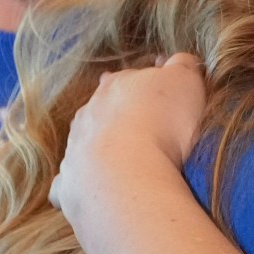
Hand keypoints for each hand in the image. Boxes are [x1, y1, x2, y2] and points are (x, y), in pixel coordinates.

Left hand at [51, 54, 209, 224]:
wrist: (127, 174)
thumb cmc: (162, 124)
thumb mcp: (185, 81)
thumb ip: (183, 66)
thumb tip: (180, 61)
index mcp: (116, 85)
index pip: (129, 77)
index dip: (146, 87)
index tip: (162, 101)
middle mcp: (88, 112)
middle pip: (102, 108)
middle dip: (118, 117)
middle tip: (144, 134)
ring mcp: (75, 147)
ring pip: (84, 141)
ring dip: (100, 148)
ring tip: (126, 165)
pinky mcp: (68, 183)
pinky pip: (69, 181)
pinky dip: (79, 183)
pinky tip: (93, 193)